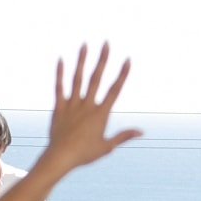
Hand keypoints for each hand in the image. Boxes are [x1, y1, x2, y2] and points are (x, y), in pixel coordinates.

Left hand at [47, 44, 141, 173]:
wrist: (61, 158)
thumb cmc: (84, 155)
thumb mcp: (107, 147)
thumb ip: (123, 136)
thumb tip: (141, 132)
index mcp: (101, 114)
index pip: (115, 90)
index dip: (122, 74)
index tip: (128, 60)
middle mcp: (87, 105)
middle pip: (96, 78)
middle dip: (102, 59)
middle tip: (106, 43)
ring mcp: (72, 105)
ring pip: (78, 78)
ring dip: (82, 60)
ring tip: (85, 44)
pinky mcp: (59, 107)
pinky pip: (59, 87)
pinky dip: (60, 73)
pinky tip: (61, 59)